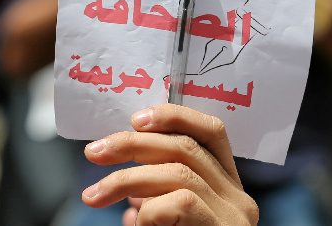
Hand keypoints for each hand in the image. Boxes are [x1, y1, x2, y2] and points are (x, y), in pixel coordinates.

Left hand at [82, 104, 257, 225]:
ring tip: (94, 195)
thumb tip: (119, 177)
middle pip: (185, 147)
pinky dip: (149, 208)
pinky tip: (134, 222)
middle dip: (130, 144)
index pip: (211, 131)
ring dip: (125, 178)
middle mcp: (238, 196)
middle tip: (92, 153)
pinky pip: (180, 203)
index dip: (173, 116)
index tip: (134, 118)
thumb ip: (153, 194)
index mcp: (226, 184)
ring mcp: (235, 216)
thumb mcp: (164, 218)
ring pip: (178, 171)